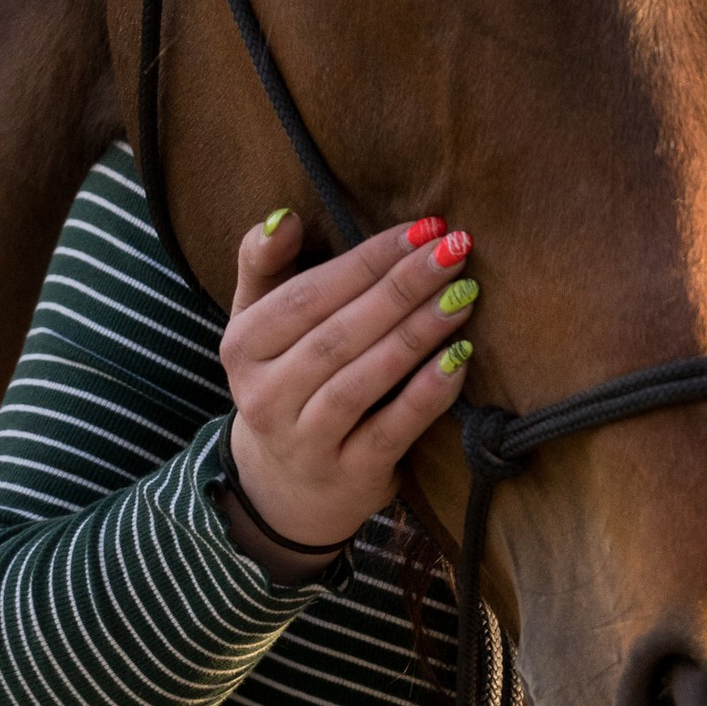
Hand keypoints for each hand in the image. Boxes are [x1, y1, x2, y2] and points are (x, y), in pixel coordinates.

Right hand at [219, 208, 478, 574]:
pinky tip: (461, 359)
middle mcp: (265, 396)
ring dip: (418, 333)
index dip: (368, 259)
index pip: (309, 294)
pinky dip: (427, 394)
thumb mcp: (258, 324)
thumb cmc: (285, 382)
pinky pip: (392, 430)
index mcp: (243, 346)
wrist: (285, 488)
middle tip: (456, 250)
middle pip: (339, 334)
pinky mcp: (348, 475)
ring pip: (364, 380)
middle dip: (403, 287)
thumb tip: (285, 217)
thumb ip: (264, 265)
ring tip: (464, 294)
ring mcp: (305, 441)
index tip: (424, 228)